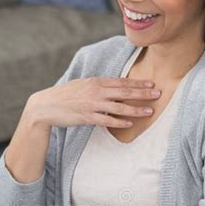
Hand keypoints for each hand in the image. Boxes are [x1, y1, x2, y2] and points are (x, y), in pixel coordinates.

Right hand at [27, 76, 160, 130]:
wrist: (45, 106)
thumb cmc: (64, 96)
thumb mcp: (82, 85)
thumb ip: (98, 86)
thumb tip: (112, 88)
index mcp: (96, 82)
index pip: (121, 82)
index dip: (138, 83)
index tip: (151, 84)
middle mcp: (96, 91)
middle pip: (124, 92)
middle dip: (143, 94)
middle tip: (158, 94)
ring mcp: (92, 104)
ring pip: (119, 107)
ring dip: (136, 109)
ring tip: (149, 111)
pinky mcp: (87, 117)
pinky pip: (107, 120)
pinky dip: (119, 122)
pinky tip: (130, 123)